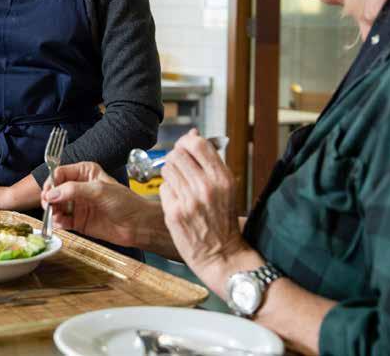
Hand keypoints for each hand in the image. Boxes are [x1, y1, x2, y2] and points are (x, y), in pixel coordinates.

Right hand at [42, 162, 149, 247]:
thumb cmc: (125, 203)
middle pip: (54, 189)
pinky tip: (60, 223)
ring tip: (55, 215)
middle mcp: (78, 187)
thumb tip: (51, 194)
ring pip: (56, 205)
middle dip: (49, 197)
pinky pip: (62, 220)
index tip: (48, 193)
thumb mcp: (98, 191)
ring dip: (52, 211)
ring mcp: (78, 204)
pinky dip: (58, 222)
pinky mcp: (78, 221)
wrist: (138, 225)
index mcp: (85, 172)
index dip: (51, 182)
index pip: (59, 173)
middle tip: (49, 206)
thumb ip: (73, 190)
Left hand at [159, 129, 255, 292]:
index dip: (185, 143)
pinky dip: (168, 192)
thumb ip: (209, 161)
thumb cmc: (223, 220)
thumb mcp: (225, 187)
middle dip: (175, 159)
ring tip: (181, 187)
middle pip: (176, 155)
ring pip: (167, 170)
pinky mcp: (174, 213)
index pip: (196, 144)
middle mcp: (206, 187)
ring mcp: (189, 200)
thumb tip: (192, 134)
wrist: (222, 255)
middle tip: (181, 171)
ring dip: (170, 175)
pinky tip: (178, 202)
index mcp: (222, 178)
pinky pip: (163, 189)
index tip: (184, 149)